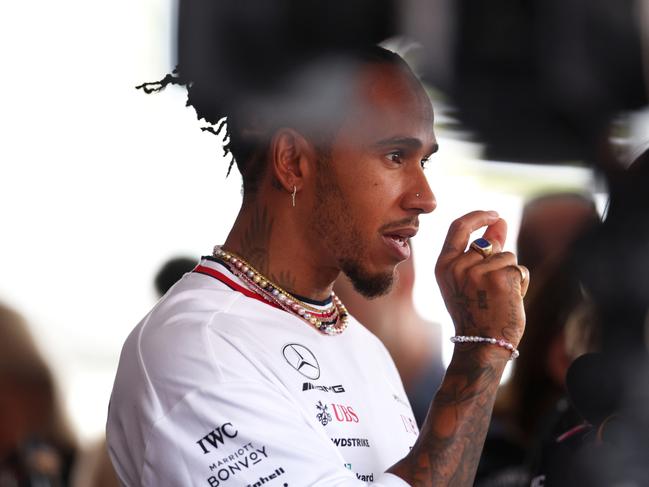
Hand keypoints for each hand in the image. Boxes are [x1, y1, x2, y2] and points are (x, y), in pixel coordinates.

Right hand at [435, 211, 528, 348]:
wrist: (481, 345)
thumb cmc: (476, 314)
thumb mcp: (469, 280)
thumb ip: (483, 250)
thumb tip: (500, 221)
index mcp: (443, 266)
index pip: (459, 227)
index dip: (478, 216)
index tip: (494, 214)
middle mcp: (457, 267)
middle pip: (489, 245)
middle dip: (500, 259)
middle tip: (495, 286)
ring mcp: (477, 272)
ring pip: (507, 257)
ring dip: (510, 274)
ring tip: (499, 298)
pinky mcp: (500, 278)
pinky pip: (519, 269)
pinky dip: (521, 284)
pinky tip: (509, 301)